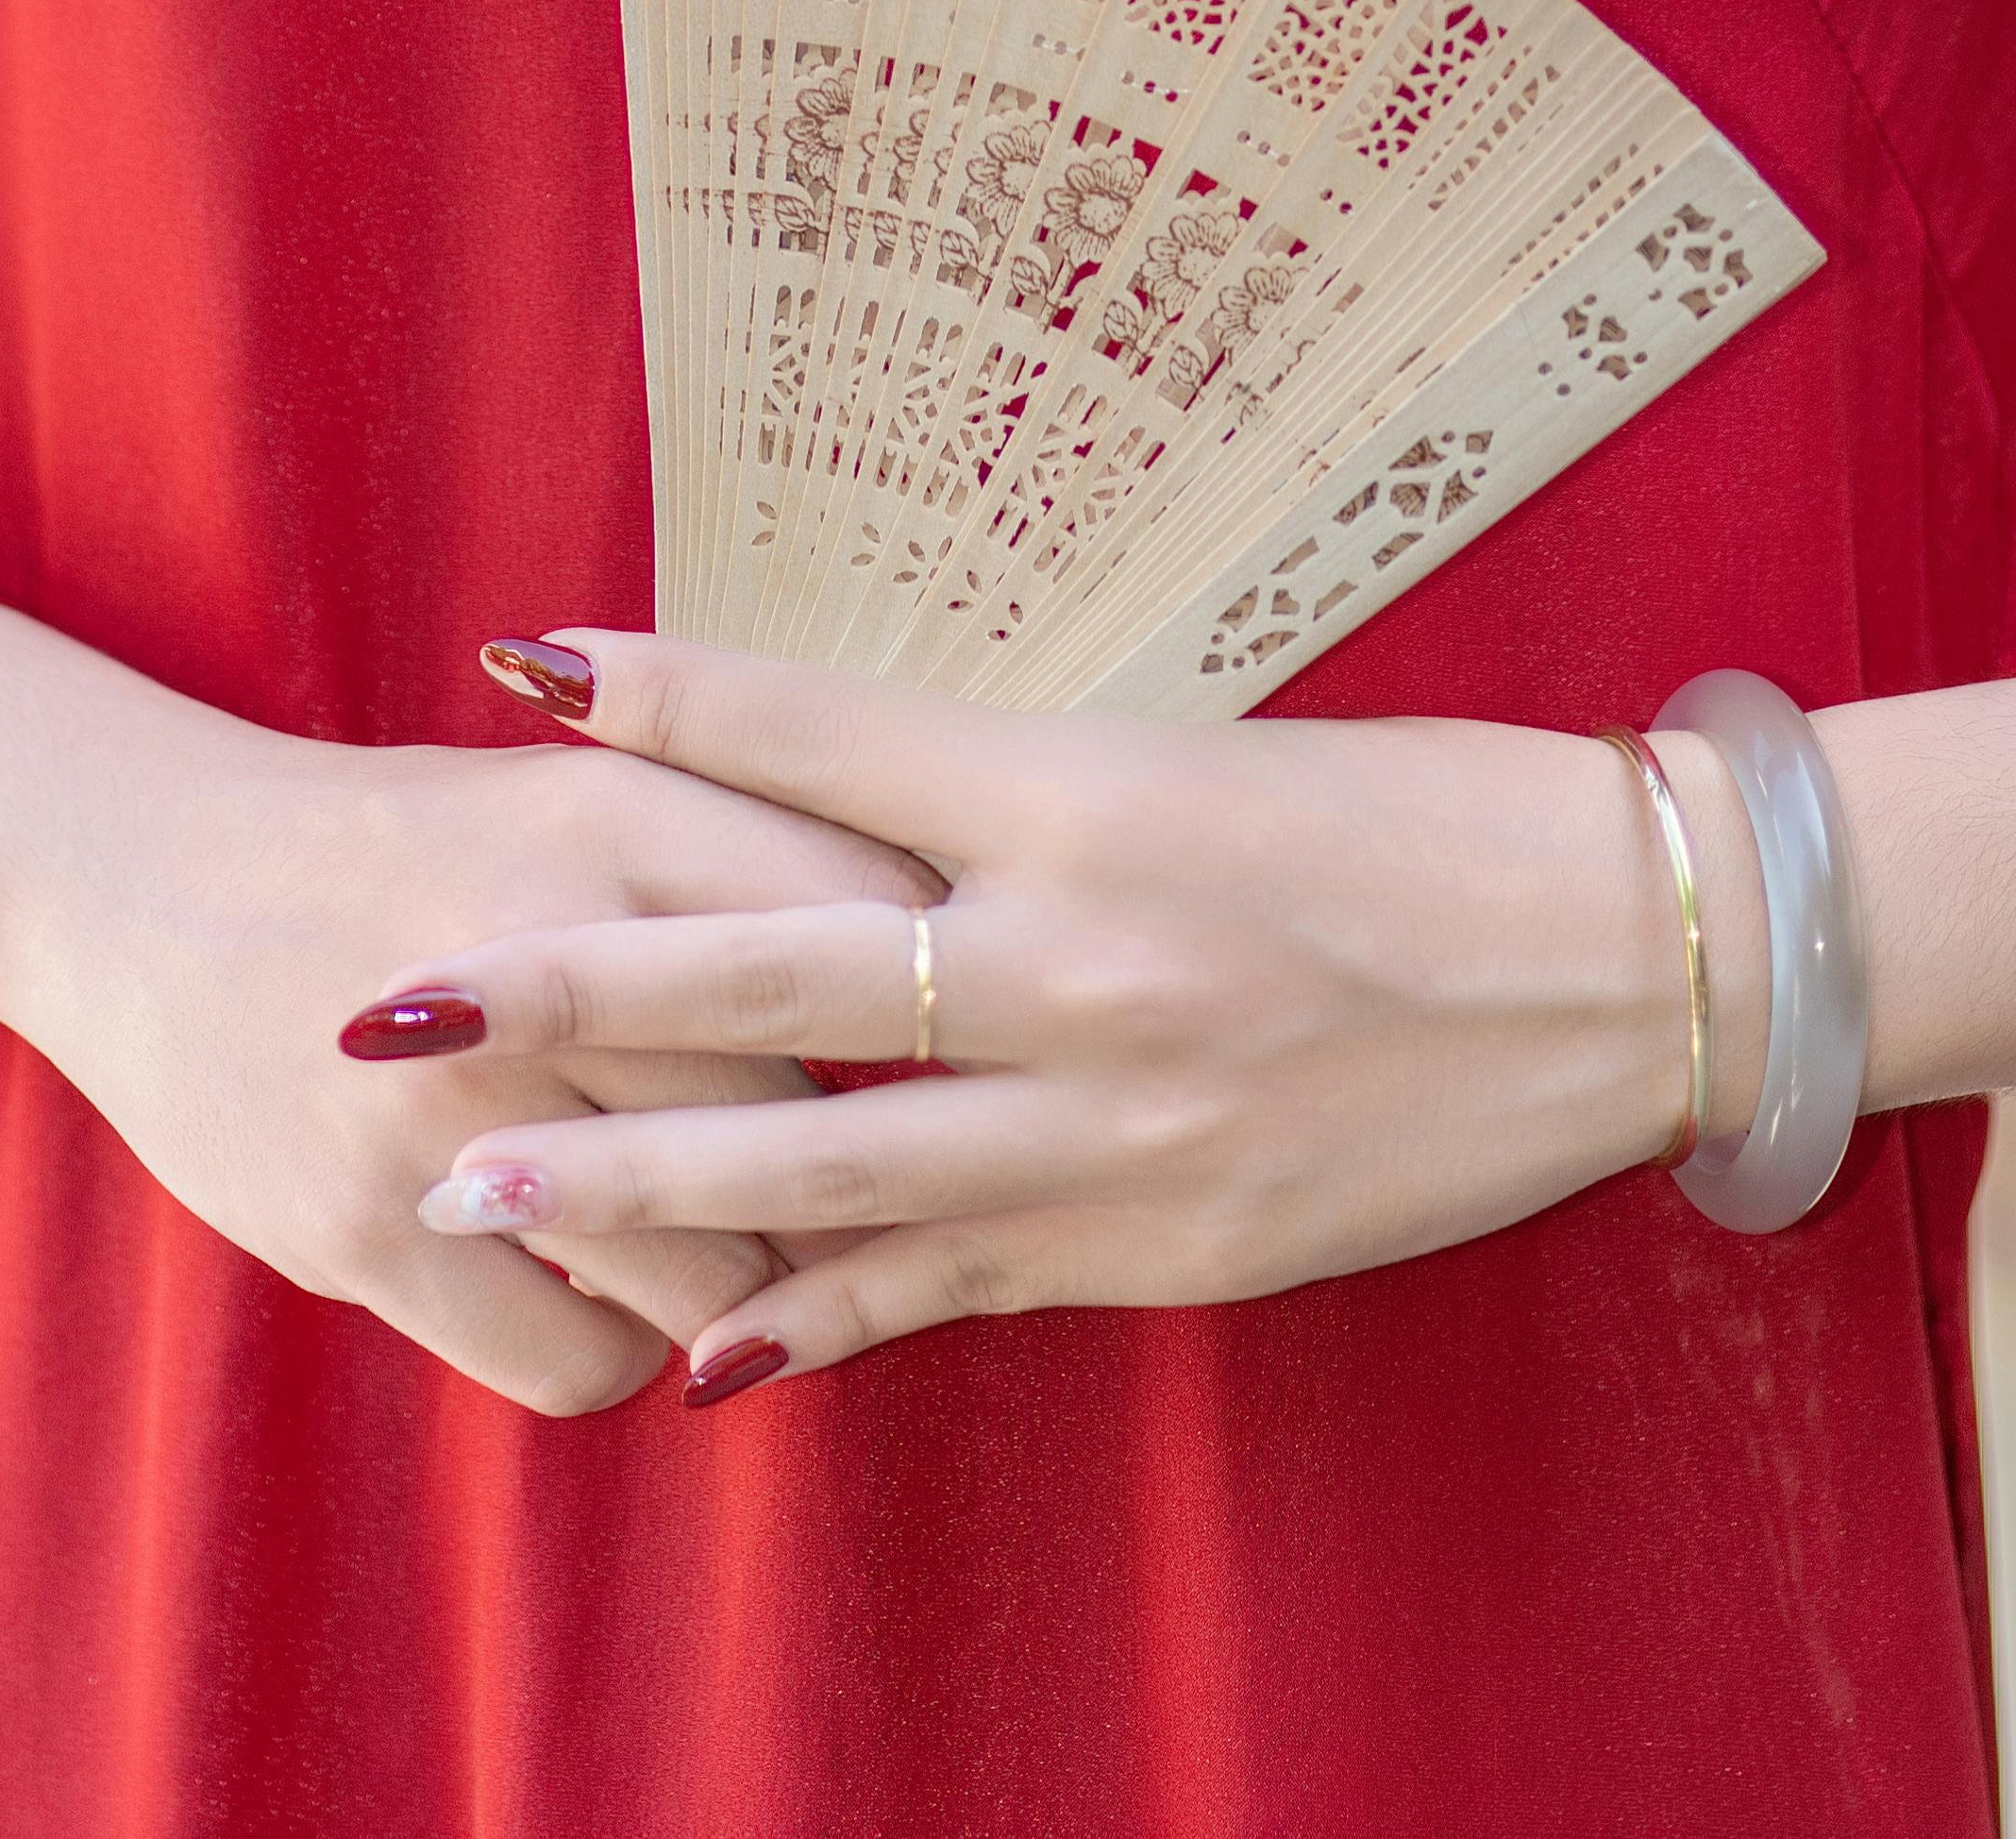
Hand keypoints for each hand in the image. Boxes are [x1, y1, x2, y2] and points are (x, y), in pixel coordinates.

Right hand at [0, 607, 932, 1414]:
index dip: (955, 988)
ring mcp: (456, 1104)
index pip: (874, 911)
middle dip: (882, 1162)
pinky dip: (627, 1357)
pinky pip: (582, 1364)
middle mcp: (546, 947)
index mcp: (618, 807)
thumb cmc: (417, 839)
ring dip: (756, 1281)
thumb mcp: (584, 781)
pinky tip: (614, 1304)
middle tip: (899, 1180)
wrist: (140, 876)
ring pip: (718, 1263)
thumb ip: (755, 837)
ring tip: (749, 1253)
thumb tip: (957, 932)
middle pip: (818, 1109)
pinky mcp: (370, 1230)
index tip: (993, 1032)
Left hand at [336, 632, 1720, 1401]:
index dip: (665, 693)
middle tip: (396, 1000)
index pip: (825, 730)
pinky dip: (816, 1314)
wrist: (1619, 959)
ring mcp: (1114, 1114)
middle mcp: (1077, 950)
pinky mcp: (1161, 1241)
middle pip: (770, 960)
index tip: (514, 662)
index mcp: (1085, 790)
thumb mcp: (1201, 761)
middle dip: (566, 986)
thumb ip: (1018, 801)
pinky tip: (699, 1352)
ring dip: (634, 1181)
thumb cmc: (1419, 816)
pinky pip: (949, 1285)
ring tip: (478, 1190)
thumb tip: (843, 801)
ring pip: (823, 1157)